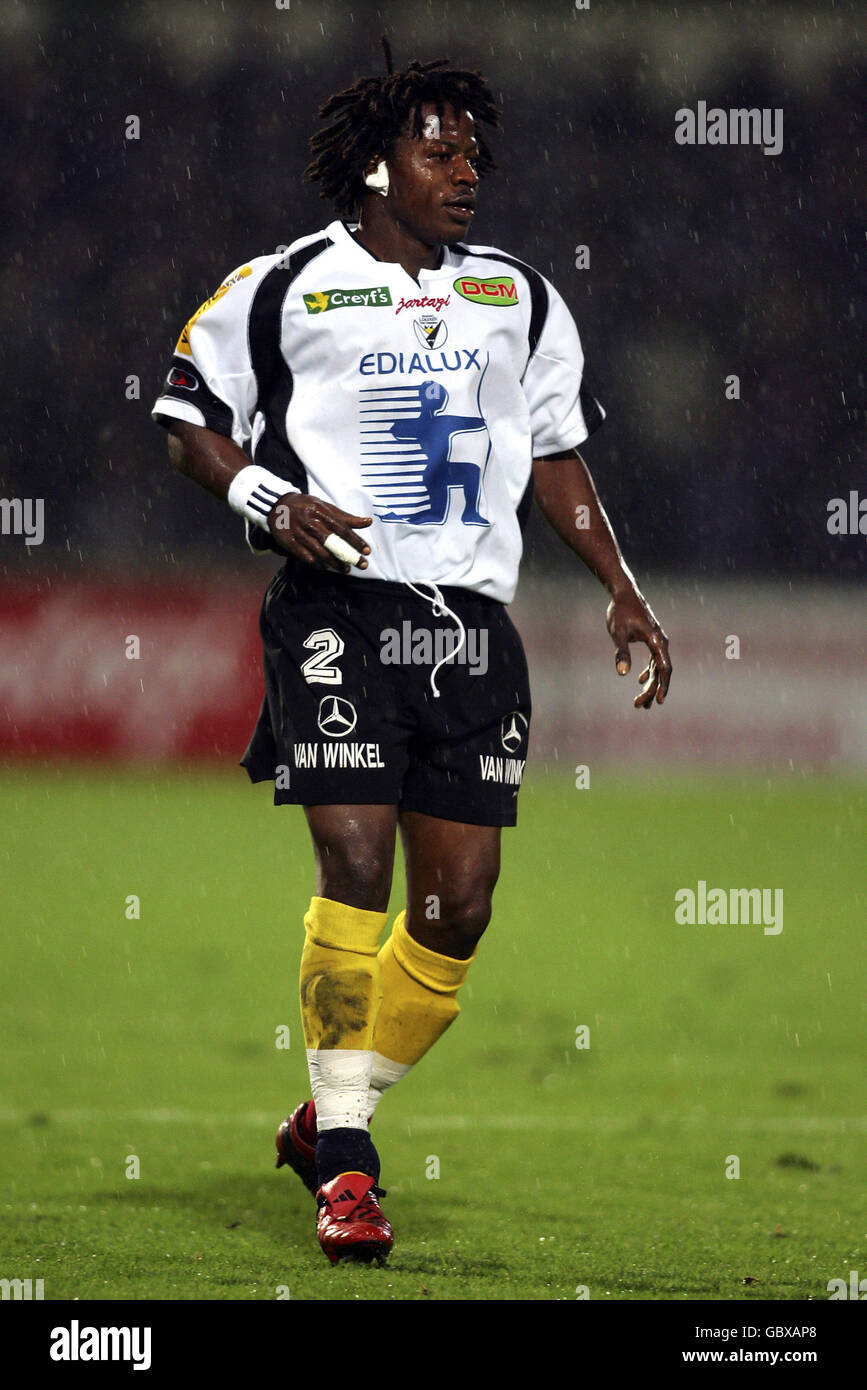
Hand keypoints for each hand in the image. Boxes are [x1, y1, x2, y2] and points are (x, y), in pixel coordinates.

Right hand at [267, 494, 371, 572]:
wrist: (277, 505)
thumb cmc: (306, 506)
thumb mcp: (325, 507)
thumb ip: (345, 517)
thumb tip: (368, 522)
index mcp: (321, 512)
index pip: (342, 528)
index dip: (355, 540)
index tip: (367, 551)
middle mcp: (310, 522)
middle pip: (333, 542)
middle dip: (348, 555)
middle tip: (362, 564)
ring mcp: (299, 533)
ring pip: (320, 552)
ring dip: (334, 563)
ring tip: (345, 569)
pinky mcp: (289, 542)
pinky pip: (305, 556)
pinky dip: (316, 564)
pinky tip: (324, 568)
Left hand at [606, 590, 671, 709]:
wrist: (624, 593)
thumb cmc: (620, 612)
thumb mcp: (618, 634)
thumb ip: (622, 653)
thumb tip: (623, 673)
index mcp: (656, 641)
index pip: (663, 668)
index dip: (662, 686)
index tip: (658, 700)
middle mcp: (661, 642)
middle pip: (661, 671)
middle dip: (651, 690)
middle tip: (639, 706)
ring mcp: (657, 641)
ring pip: (657, 667)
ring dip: (650, 684)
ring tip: (640, 702)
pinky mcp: (651, 639)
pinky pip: (654, 660)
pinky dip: (649, 672)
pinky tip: (640, 680)